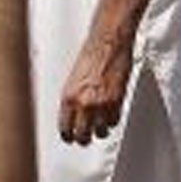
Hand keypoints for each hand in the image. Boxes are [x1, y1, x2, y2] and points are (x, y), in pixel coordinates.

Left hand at [57, 30, 132, 145]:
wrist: (107, 43)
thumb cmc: (91, 56)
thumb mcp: (73, 81)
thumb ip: (73, 101)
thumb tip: (74, 116)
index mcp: (68, 98)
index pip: (64, 129)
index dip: (69, 136)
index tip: (72, 137)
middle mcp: (82, 104)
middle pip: (82, 136)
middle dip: (84, 138)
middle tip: (87, 137)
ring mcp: (100, 104)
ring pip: (100, 133)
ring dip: (101, 130)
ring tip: (101, 124)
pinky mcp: (116, 102)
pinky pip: (114, 122)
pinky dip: (113, 120)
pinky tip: (111, 112)